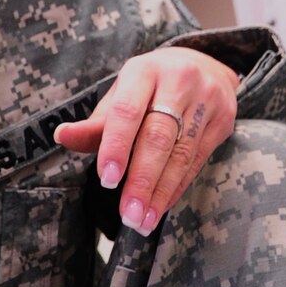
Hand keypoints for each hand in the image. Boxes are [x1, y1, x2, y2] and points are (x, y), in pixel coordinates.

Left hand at [54, 47, 237, 233]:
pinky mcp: (223, 119)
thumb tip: (62, 136)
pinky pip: (197, 161)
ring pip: (181, 153)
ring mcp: (206, 98)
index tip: (107, 179)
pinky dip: (176, 188)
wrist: (204, 66)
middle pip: (158, 137)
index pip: (128, 112)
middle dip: (141, 180)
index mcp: (144, 71)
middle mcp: (180, 79)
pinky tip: (160, 208)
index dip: (116, 147)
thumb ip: (95, 124)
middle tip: (128, 214)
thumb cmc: (149, 89)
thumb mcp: (121, 97)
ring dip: (160, 193)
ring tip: (142, 221)